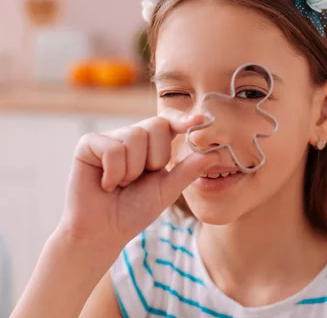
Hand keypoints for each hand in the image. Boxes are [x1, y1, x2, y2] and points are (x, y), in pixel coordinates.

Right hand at [58, 109, 204, 251]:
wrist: (103, 232)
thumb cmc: (134, 211)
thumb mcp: (167, 190)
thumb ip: (188, 171)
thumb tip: (214, 154)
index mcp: (153, 145)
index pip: (170, 123)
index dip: (184, 119)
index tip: (202, 120)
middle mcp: (132, 136)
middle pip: (157, 125)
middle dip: (156, 158)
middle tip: (141, 179)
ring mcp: (110, 138)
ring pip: (134, 136)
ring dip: (133, 169)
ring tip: (121, 184)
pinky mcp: (88, 144)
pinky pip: (112, 148)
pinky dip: (114, 172)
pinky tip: (107, 184)